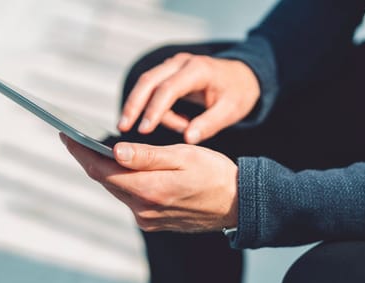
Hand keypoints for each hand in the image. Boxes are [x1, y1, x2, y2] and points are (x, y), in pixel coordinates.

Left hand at [60, 133, 237, 232]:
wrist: (236, 203)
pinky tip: (122, 169)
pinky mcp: (152, 222)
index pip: (101, 170)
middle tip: (75, 138)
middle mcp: (143, 209)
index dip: (80, 152)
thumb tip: (114, 152)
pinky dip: (122, 182)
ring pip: (116, 189)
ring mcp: (147, 219)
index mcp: (149, 189)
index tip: (65, 134)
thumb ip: (147, 156)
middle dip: (89, 159)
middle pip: (105, 180)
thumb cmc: (213, 173)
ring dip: (106, 171)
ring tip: (94, 150)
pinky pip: (129, 199)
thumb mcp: (183, 156)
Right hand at [118, 53, 259, 143]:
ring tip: (181, 126)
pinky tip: (177, 121)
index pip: (169, 88)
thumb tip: (188, 139)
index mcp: (198, 69)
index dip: (155, 110)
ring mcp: (172, 65)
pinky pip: (153, 90)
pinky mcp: (168, 72)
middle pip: (148, 81)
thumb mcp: (230, 111)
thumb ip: (209, 124)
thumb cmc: (237, 93)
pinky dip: (156, 108)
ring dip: (149, 110)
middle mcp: (181, 63)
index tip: (143, 130)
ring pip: (147, 85)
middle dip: (134, 105)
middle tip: (122, 127)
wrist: (242, 77)